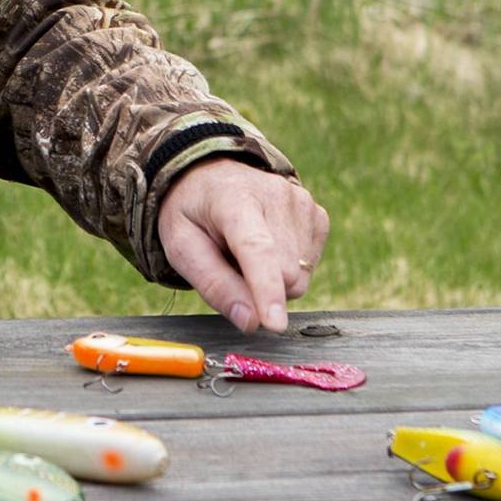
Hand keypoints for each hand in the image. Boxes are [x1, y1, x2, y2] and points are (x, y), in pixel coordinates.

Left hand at [156, 159, 328, 333]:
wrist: (213, 176)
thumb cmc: (194, 214)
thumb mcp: (182, 248)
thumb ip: (214, 285)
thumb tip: (250, 322)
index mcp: (234, 200)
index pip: (256, 250)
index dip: (266, 290)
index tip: (274, 324)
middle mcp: (276, 196)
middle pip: (284, 273)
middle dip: (258, 287)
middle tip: (231, 263)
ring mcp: (302, 203)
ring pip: (299, 276)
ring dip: (272, 276)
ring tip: (245, 251)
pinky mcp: (317, 214)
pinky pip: (309, 266)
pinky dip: (287, 266)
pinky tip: (269, 245)